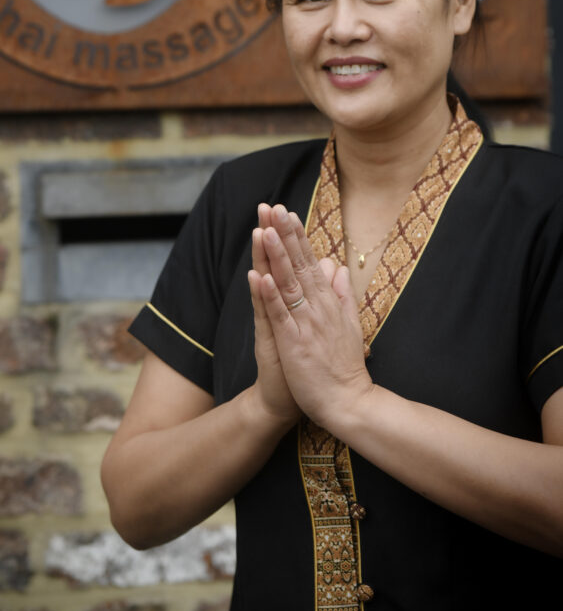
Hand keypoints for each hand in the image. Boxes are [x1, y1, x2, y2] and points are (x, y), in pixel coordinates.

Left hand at [254, 204, 372, 434]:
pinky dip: (270, 295)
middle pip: (299, 265)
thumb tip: (340, 267)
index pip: (311, 262)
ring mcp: (306, 323)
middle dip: (286, 235)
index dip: (298, 237)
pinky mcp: (294, 342)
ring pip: (289, 283)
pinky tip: (260, 276)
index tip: (288, 212)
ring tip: (267, 230)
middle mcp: (318, 307)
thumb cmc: (345, 366)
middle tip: (274, 207)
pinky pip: (279, 315)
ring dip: (277, 256)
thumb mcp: (350, 323)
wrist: (348, 403)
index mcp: (328, 302)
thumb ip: (343, 295)